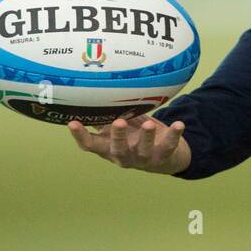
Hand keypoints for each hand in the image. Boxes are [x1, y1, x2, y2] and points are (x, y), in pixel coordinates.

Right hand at [68, 114, 191, 174]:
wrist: (165, 156)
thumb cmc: (135, 137)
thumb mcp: (119, 128)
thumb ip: (108, 115)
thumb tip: (91, 91)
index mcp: (109, 149)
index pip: (90, 145)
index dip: (80, 136)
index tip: (72, 123)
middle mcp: (124, 157)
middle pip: (117, 150)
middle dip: (118, 137)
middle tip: (118, 122)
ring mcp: (143, 159)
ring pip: (143, 151)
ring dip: (146, 138)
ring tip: (149, 125)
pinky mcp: (163, 156)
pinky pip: (169, 146)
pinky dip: (174, 135)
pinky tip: (179, 124)